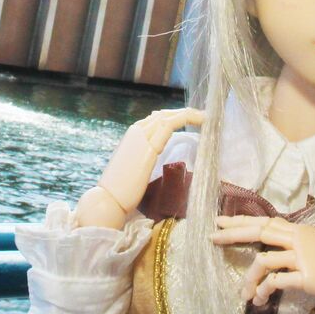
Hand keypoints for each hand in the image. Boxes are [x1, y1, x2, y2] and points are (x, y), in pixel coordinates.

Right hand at [75, 108, 203, 227]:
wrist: (109, 199)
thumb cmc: (121, 191)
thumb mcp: (133, 169)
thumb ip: (143, 160)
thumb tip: (154, 158)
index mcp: (132, 137)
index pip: (156, 120)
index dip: (174, 118)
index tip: (189, 120)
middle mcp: (135, 132)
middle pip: (163, 115)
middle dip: (184, 113)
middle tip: (202, 116)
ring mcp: (140, 136)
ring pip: (168, 116)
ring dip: (189, 114)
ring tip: (206, 117)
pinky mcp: (148, 146)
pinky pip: (170, 124)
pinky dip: (187, 118)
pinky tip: (202, 120)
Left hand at [211, 215, 314, 306]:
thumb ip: (301, 244)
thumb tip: (282, 249)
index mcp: (302, 231)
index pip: (267, 221)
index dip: (242, 220)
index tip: (222, 220)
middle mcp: (300, 239)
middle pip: (259, 231)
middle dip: (233, 234)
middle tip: (213, 238)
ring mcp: (303, 257)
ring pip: (263, 261)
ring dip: (249, 279)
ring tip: (244, 294)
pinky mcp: (307, 276)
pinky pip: (276, 281)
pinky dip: (264, 291)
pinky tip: (260, 300)